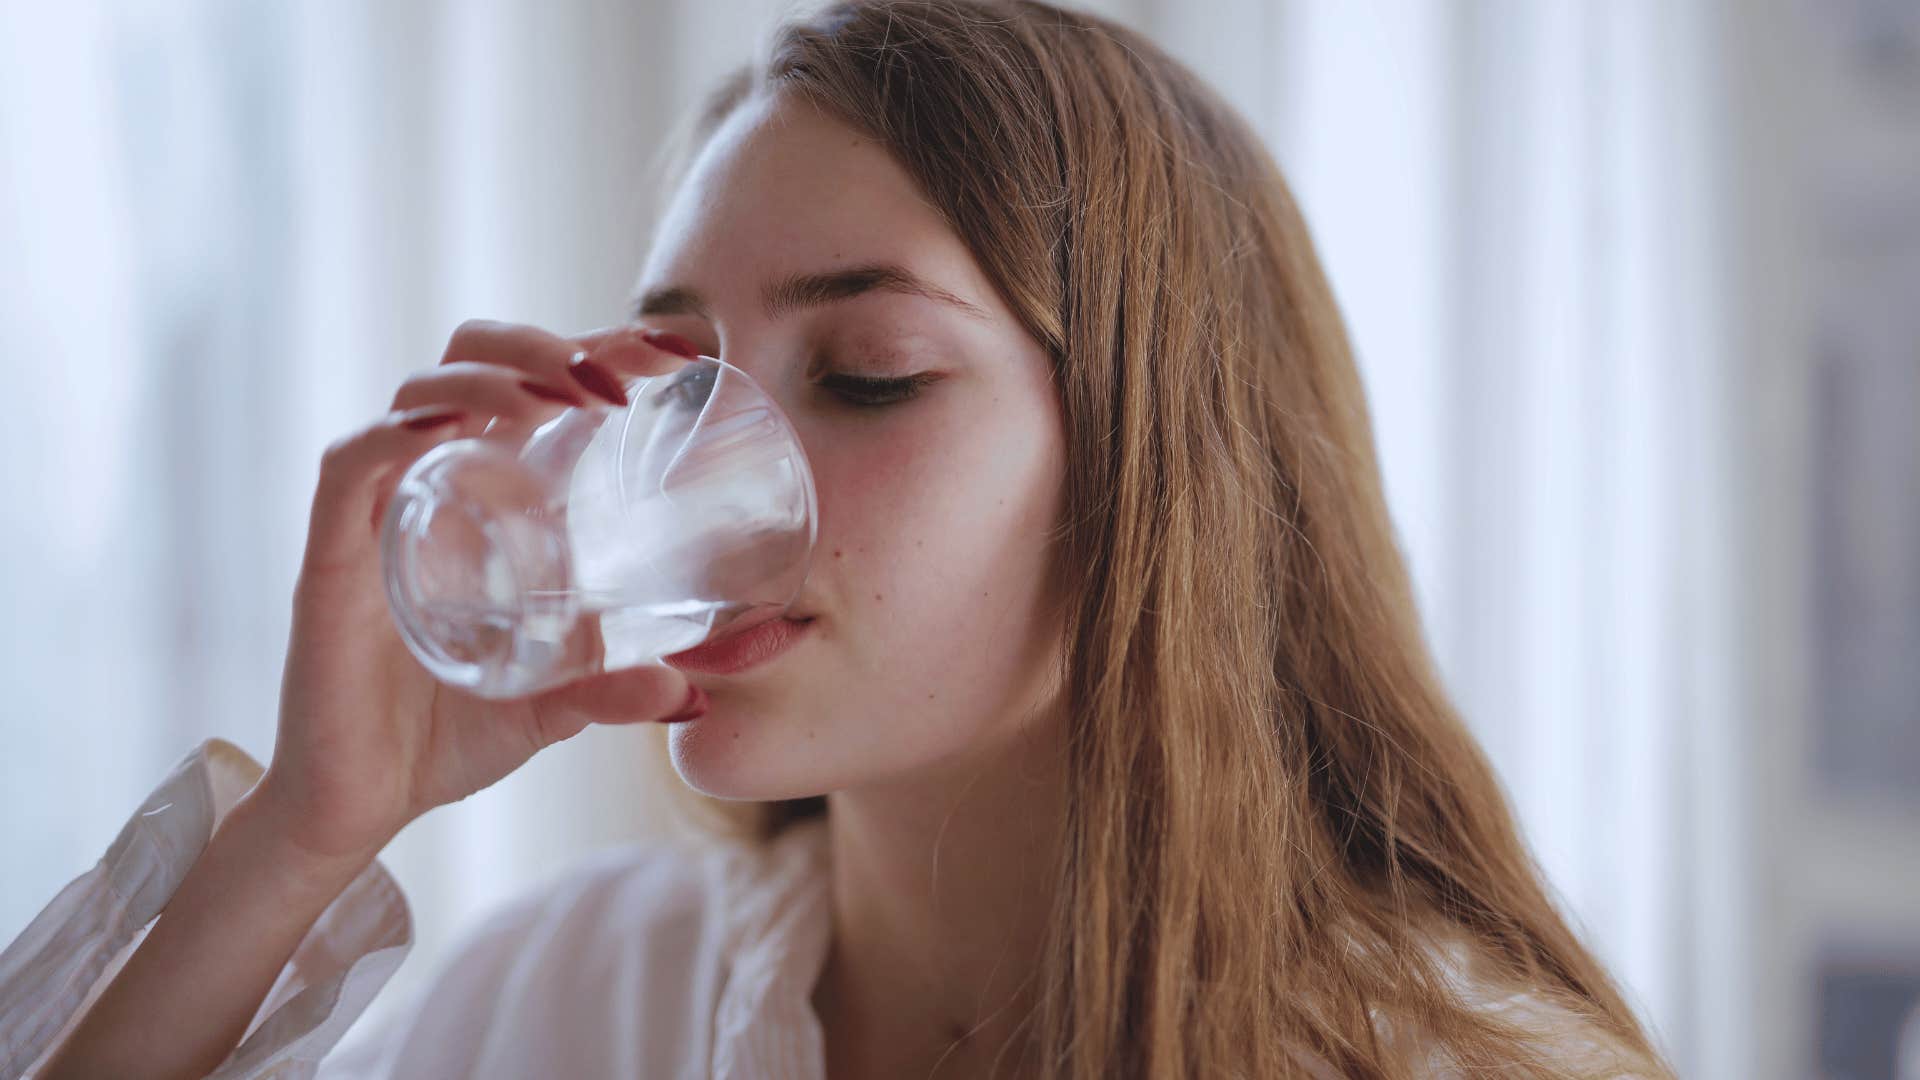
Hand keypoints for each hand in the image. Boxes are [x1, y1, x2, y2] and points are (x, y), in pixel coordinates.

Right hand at [257, 320, 703, 861]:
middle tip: (617, 379)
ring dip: (493, 375)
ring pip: (419, 393)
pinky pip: (352, 464)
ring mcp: (379, 513)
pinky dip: (396, 432)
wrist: (360, 805)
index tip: (673, 353)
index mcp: (485, 497)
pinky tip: (449, 427)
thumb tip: (688, 694)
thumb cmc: (447, 736)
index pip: (534, 386)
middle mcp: (431, 485)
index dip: (597, 349)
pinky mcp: (330, 554)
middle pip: (473, 360)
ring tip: (561, 396)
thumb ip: (612, 691)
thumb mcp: (552, 708)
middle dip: (544, 344)